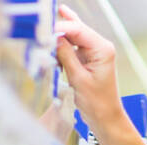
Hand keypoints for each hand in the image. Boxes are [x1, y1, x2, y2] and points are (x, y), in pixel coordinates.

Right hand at [54, 4, 123, 134]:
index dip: (61, 27)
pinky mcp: (86, 60)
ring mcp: (93, 53)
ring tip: (44, 41)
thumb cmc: (97, 103)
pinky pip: (71, 49)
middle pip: (76, 30)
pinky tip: (51, 53)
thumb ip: (65, 56)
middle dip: (59, 29)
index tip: (45, 29)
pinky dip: (60, 50)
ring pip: (72, 38)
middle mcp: (99, 47)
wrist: (105, 118)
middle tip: (42, 25)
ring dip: (58, 40)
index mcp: (102, 49)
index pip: (79, 30)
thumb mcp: (78, 79)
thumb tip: (53, 38)